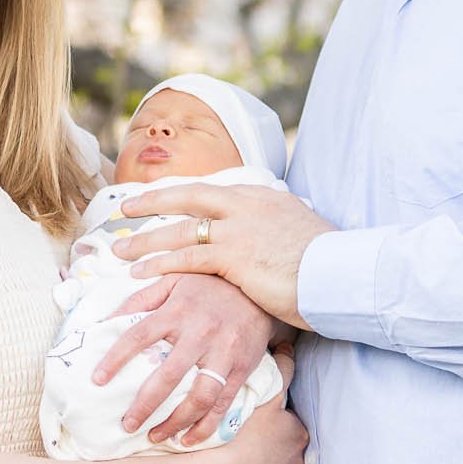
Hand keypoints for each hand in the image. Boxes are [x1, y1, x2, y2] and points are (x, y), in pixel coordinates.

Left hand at [95, 274, 272, 445]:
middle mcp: (199, 333)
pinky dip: (206, 426)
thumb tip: (108, 318)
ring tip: (154, 437)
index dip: (115, 359)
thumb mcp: (173, 278)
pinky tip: (188, 439)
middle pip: (167, 376)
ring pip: (198, 397)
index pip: (138, 336)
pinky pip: (223, 403)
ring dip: (175, 422)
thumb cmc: (208, 283)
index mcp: (177, 311)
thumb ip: (142, 297)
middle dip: (144, 405)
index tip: (96, 380)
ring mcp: (223, 352)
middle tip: (127, 424)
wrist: (257, 286)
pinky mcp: (242, 367)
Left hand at [112, 182, 333, 328]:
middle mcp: (246, 205)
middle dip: (153, 201)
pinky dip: (159, 264)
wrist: (342, 273)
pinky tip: (139, 272)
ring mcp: (238, 229)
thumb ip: (277, 232)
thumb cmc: (328, 264)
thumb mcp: (300, 233)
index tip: (162, 198)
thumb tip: (273, 243)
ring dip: (146, 239)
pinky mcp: (233, 256)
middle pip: (188, 196)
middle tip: (126, 208)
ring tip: (120, 249)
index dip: (183, 195)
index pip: (213, 191)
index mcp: (262, 196)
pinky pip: (186, 257)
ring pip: (180, 229)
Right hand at [195, 351, 304, 463]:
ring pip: (275, 462)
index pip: (289, 419)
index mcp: (299, 433)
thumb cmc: (241, 432)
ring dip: (264, 455)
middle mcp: (298, 459)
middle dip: (271, 436)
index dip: (272, 414)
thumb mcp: (266, 394)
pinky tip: (239, 462)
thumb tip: (290, 349)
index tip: (256, 414)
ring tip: (241, 445)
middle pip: (284, 442)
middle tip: (247, 429)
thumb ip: (282, 370)